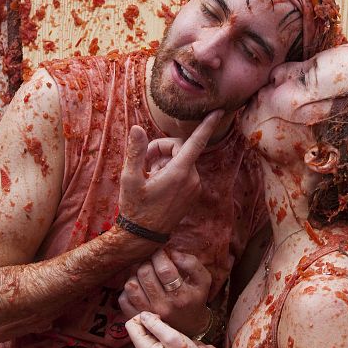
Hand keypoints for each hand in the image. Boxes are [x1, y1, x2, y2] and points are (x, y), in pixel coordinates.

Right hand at [118, 110, 223, 233]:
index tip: (218, 112)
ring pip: (181, 160)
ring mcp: (194, 187)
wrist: (144, 236)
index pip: (196, 142)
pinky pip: (184, 172)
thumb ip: (136, 152)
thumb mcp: (129, 178)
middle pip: (181, 149)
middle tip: (143, 160)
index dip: (207, 125)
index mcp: (179, 173)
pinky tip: (157, 183)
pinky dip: (171, 171)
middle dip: (162, 149)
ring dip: (165, 161)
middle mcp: (192, 179)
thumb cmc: (135, 207)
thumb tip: (136, 128)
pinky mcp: (193, 193)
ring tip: (148, 175)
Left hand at [118, 249, 211, 335]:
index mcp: (181, 295)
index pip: (164, 269)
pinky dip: (129, 289)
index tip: (162, 252)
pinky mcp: (137, 317)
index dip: (160, 255)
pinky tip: (139, 286)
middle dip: (148, 262)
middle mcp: (164, 306)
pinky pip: (123, 299)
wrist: (190, 327)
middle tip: (153, 262)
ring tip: (145, 273)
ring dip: (136, 274)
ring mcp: (148, 313)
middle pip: (145, 274)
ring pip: (131, 285)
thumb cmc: (195, 299)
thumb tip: (173, 253)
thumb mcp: (204, 280)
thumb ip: (192, 263)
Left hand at [126, 312, 208, 347]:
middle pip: (137, 330)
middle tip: (167, 327)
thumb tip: (143, 315)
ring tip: (171, 334)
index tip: (159, 319)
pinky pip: (151, 342)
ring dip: (157, 330)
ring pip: (145, 335)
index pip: (130, 325)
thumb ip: (156, 325)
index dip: (143, 317)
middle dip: (151, 323)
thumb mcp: (172, 337)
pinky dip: (160, 336)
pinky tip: (171, 340)